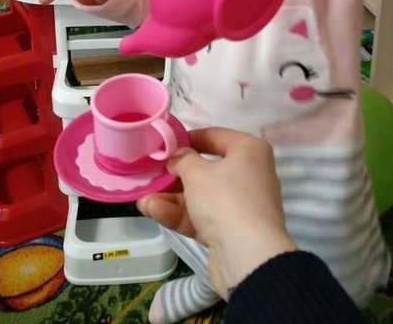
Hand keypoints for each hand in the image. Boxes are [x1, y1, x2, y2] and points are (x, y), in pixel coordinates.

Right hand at [137, 127, 295, 298]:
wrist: (248, 256)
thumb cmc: (225, 199)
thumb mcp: (197, 173)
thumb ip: (183, 160)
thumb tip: (177, 157)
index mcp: (249, 151)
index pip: (216, 136)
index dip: (188, 138)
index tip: (165, 145)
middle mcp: (248, 174)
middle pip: (206, 169)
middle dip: (175, 175)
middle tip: (151, 174)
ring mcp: (239, 204)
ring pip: (201, 195)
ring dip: (171, 197)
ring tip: (143, 199)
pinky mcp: (230, 230)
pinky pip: (202, 215)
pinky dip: (179, 213)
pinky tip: (151, 210)